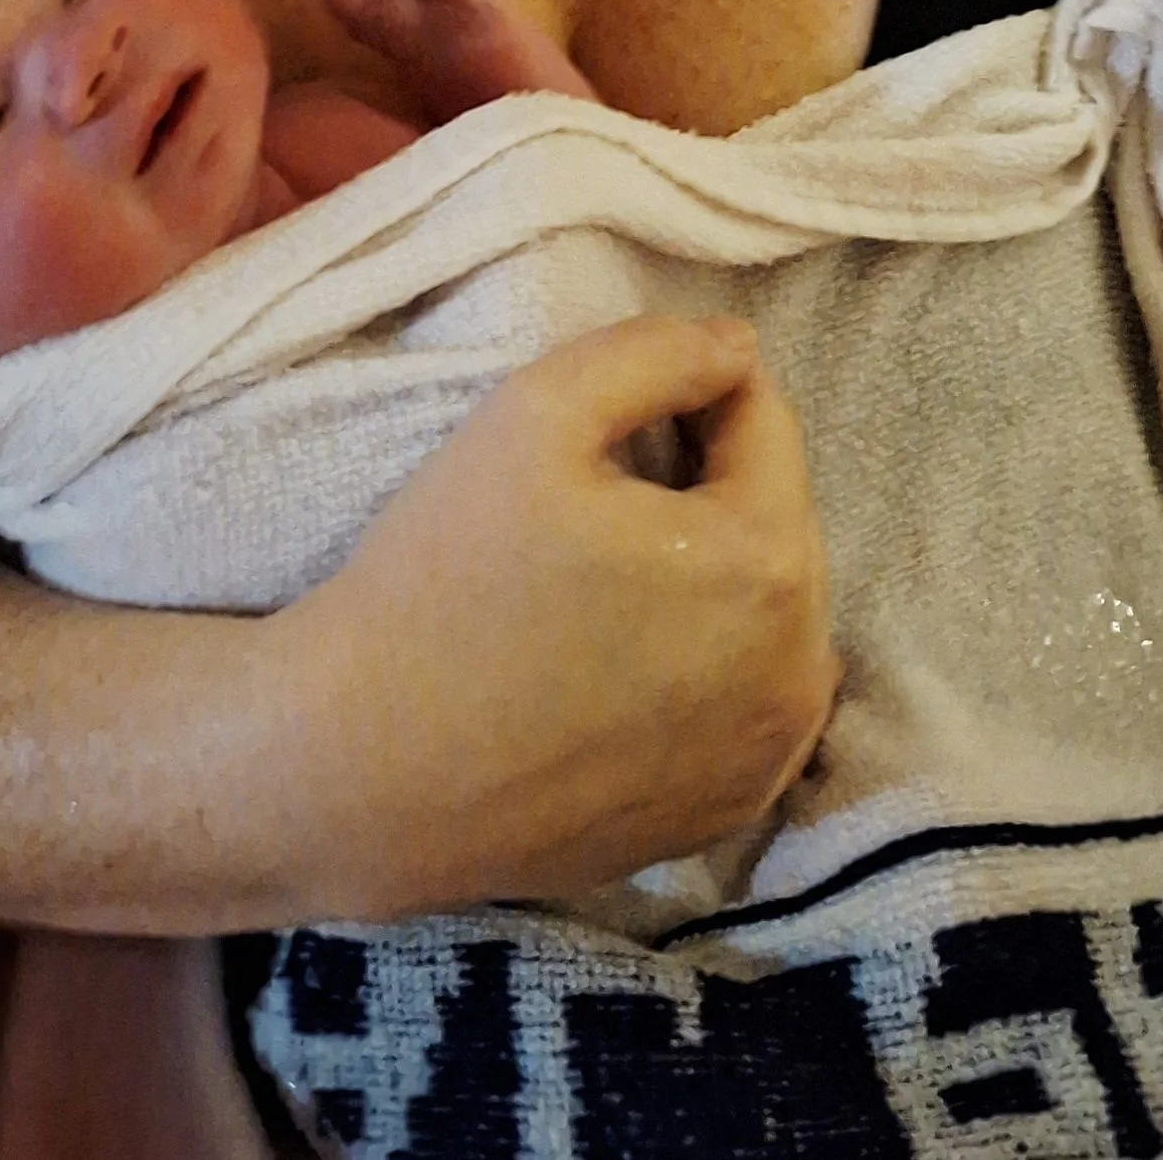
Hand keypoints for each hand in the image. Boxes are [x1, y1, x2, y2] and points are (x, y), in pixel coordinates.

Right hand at [268, 315, 836, 914]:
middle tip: (602, 482)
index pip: (765, 423)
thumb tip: (737, 346)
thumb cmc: (447, 574)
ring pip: (768, 614)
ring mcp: (765, 759)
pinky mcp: (725, 815)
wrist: (365, 768)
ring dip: (715, 572)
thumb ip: (656, 352)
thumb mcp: (535, 413)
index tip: (614, 402)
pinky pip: (744, 701)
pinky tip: (623, 655)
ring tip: (612, 568)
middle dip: (708, 481)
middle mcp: (797, 674)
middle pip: (774, 520)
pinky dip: (707, 662)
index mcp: (767, 565)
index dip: (691, 387)